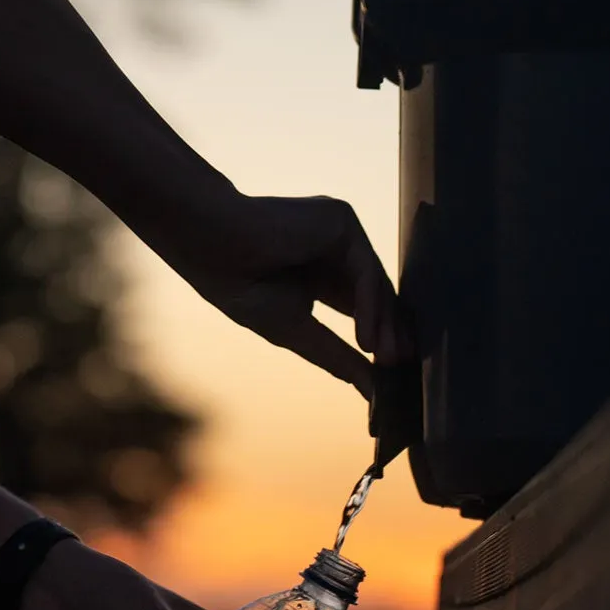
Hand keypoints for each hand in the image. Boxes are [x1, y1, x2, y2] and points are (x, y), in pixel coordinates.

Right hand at [159, 194, 407, 396]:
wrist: (211, 245)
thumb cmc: (240, 285)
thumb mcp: (294, 327)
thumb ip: (336, 353)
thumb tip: (370, 388)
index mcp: (318, 271)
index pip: (358, 306)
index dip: (374, 338)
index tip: (387, 376)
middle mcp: (333, 249)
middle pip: (374, 296)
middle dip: (388, 334)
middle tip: (398, 371)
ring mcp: (339, 233)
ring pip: (375, 284)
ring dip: (384, 326)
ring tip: (386, 362)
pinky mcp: (342, 221)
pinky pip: (366, 270)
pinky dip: (370, 307)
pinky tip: (366, 340)